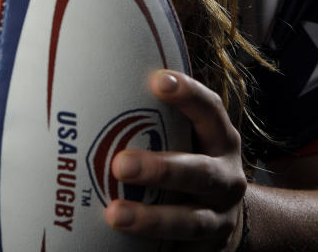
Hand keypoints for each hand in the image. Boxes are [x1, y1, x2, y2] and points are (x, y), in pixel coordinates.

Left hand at [105, 70, 246, 250]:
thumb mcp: (187, 139)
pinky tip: (118, 244)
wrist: (224, 222)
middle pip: (200, 172)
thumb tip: (90, 86)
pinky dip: (154, 248)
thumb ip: (156, 118)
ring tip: (114, 214)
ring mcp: (219, 218)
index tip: (158, 81)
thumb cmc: (189, 164)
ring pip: (190, 221)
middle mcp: (226, 178)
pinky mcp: (208, 250)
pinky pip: (182, 251)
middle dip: (161, 169)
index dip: (189, 95)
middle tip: (120, 164)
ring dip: (152, 219)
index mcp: (220, 141)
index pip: (210, 111)